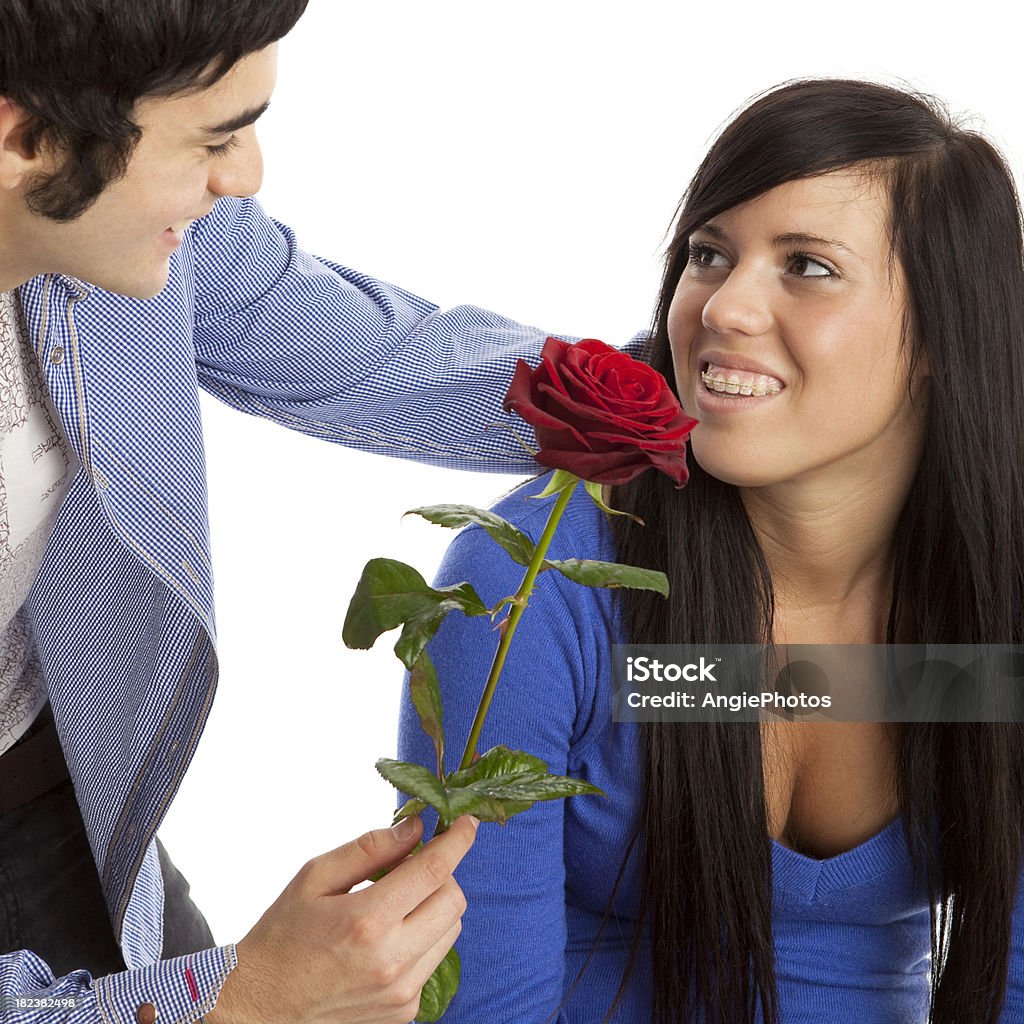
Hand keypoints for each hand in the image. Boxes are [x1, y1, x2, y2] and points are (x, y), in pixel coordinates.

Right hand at [206, 815, 477, 1023]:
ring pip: (451, 931)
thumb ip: (370, 848)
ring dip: (435, 907)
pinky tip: (388, 939)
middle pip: (453, 900)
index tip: (468, 822)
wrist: (259, 1007)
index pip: (434, 870)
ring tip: (397, 904)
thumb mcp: (314, 877)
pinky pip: (433, 961)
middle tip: (413, 866)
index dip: (457, 840)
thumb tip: (415, 828)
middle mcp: (391, 961)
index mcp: (367, 921)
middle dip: (443, 873)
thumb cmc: (283, 934)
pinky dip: (423, 940)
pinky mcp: (404, 1013)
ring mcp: (401, 993)